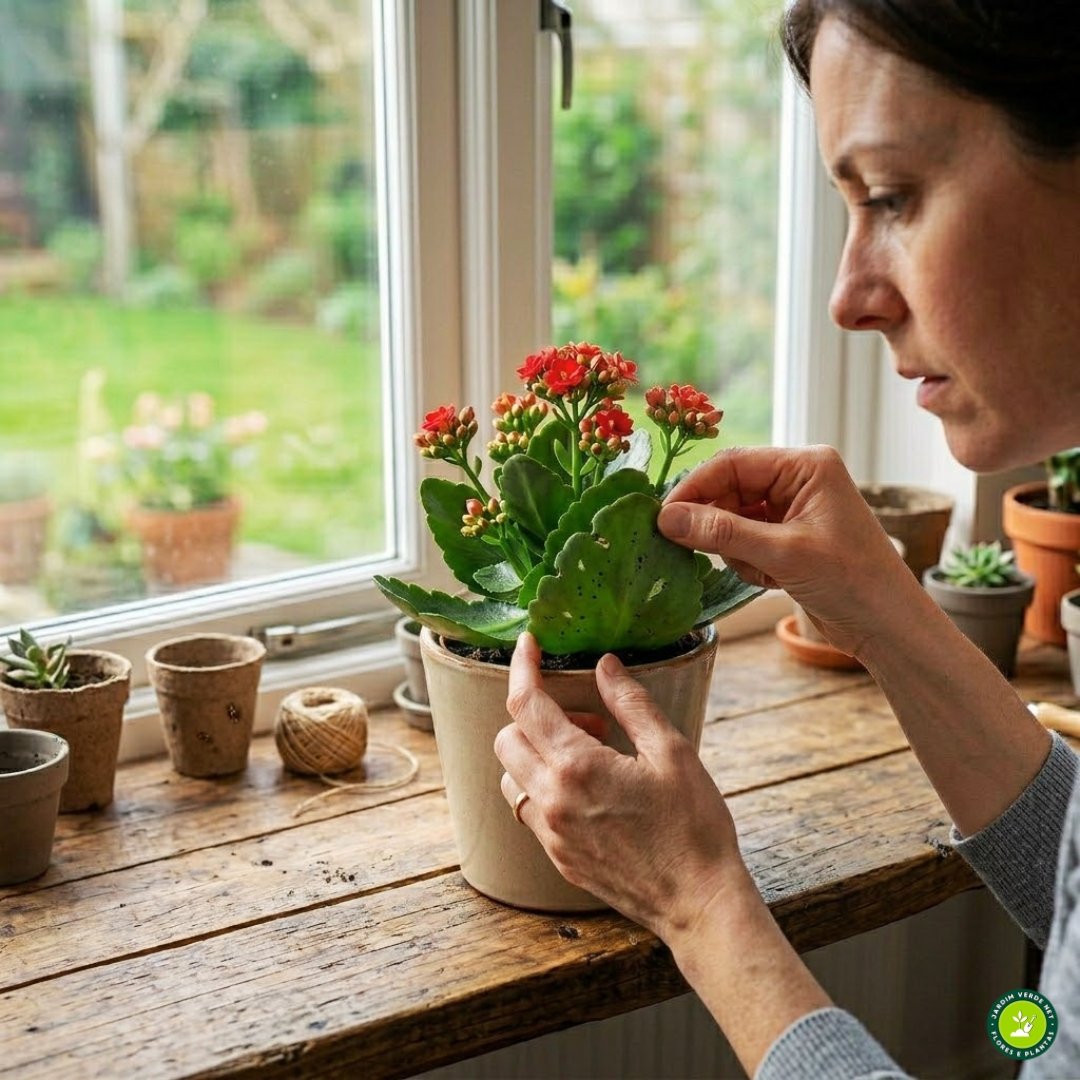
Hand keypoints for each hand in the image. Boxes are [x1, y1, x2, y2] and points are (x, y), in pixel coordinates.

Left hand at [494, 632, 753, 938]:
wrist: (699, 903)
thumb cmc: (694, 827)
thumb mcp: (672, 751)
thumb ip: (631, 703)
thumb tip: (605, 665)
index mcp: (577, 767)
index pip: (526, 704)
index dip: (523, 667)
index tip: (529, 645)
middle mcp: (552, 801)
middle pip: (508, 739)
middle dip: (536, 717)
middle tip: (589, 720)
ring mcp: (551, 834)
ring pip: (511, 777)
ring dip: (536, 755)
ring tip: (590, 757)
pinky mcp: (558, 858)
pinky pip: (529, 811)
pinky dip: (545, 788)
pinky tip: (591, 791)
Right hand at [658, 445, 917, 656]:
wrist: (887, 626)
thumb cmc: (851, 581)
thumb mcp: (782, 553)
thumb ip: (722, 532)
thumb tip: (666, 518)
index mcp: (805, 465)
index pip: (731, 464)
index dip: (694, 489)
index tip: (663, 518)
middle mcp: (797, 480)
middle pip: (728, 490)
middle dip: (713, 523)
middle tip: (689, 549)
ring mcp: (791, 510)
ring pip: (730, 518)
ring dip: (732, 548)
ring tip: (760, 571)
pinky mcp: (787, 538)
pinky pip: (742, 540)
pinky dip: (745, 561)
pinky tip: (768, 579)